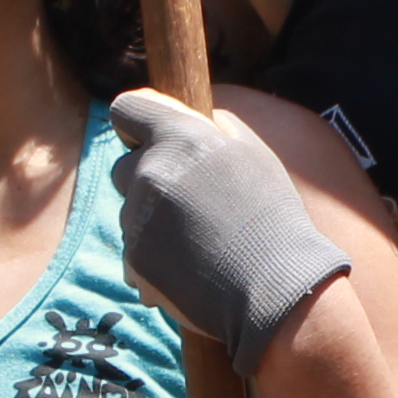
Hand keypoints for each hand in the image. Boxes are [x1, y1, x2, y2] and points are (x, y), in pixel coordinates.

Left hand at [103, 92, 346, 368]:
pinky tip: (191, 267)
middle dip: (147, 180)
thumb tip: (189, 117)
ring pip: (131, 212)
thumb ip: (214, 125)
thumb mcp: (254, 153)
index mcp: (179, 137)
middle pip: (123, 168)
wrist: (274, 288)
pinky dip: (154, 256)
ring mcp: (137, 217)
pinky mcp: (134, 258)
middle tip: (189, 202)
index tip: (148, 140)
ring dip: (153, 221)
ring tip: (199, 240)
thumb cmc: (271, 216)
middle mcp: (150, 172)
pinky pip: (134, 250)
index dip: (135, 125)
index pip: (125, 110)